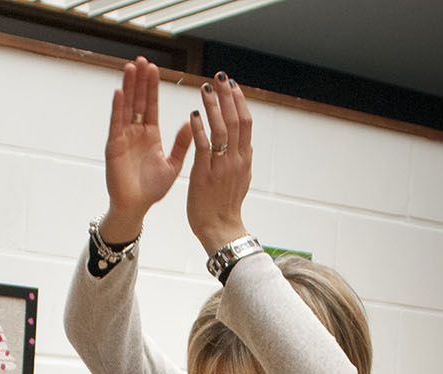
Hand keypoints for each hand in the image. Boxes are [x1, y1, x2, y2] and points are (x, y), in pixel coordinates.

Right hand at [98, 56, 193, 243]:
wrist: (136, 207)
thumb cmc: (152, 190)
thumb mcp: (174, 164)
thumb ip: (182, 143)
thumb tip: (193, 122)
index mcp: (151, 136)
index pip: (152, 105)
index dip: (152, 87)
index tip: (154, 68)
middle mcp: (136, 133)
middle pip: (138, 101)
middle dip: (140, 81)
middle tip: (141, 59)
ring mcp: (123, 138)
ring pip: (126, 108)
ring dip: (128, 88)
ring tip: (130, 68)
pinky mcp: (114, 147)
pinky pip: (116, 124)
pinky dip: (118, 108)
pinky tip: (120, 92)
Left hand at [186, 71, 253, 254]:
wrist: (219, 228)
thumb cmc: (225, 206)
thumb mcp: (241, 180)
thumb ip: (243, 160)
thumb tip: (247, 145)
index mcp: (245, 158)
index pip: (246, 122)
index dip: (239, 101)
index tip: (232, 85)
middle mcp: (237, 159)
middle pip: (236, 120)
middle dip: (228, 96)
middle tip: (220, 77)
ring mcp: (223, 166)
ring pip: (222, 129)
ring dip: (214, 106)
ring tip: (206, 88)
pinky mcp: (206, 174)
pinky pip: (205, 147)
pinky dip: (200, 130)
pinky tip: (195, 115)